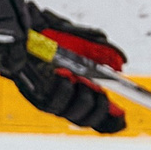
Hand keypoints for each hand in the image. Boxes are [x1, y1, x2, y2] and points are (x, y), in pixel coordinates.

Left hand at [16, 0, 126, 132]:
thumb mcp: (83, 40)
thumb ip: (104, 50)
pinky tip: (65, 78)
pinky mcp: (35, 96)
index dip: (113, 121)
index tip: (123, 116)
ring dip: (82, 101)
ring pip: (72, 115)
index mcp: (84, 88)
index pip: (100, 114)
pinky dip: (63, 92)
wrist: (27, 29)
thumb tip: (122, 62)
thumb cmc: (54, 35)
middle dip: (99, 110)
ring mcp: (52, 99)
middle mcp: (69, 98)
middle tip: (102, 95)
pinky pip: (52, 104)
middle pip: (88, 120)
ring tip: (83, 83)